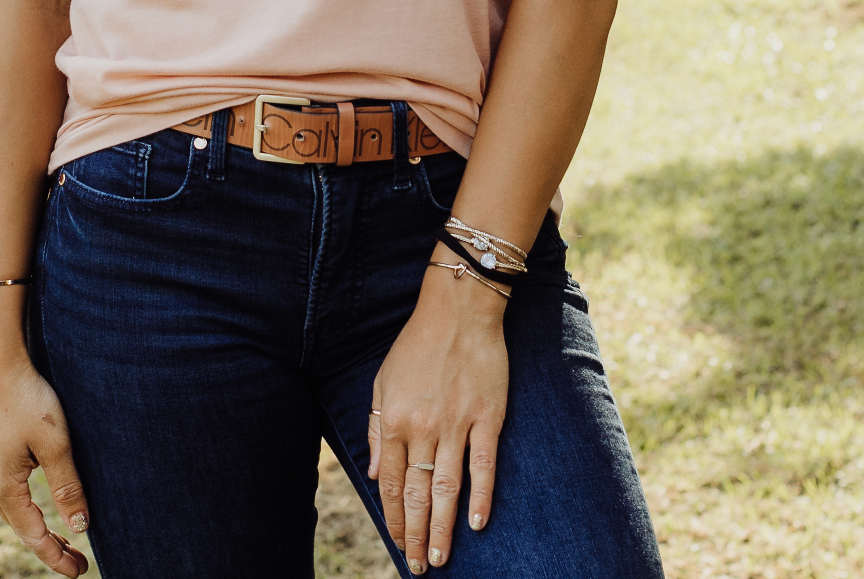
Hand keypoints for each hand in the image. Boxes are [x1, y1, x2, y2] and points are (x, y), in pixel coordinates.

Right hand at [0, 353, 90, 576]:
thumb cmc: (27, 397)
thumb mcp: (55, 443)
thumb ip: (67, 487)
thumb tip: (80, 527)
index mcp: (1, 485)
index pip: (33, 536)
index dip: (57, 557)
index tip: (80, 572)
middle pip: (21, 527)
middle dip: (49, 546)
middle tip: (79, 562)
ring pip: (14, 509)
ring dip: (38, 525)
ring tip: (66, 536)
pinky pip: (9, 490)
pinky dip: (28, 504)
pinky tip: (42, 500)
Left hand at [368, 256, 509, 570]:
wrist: (458, 311)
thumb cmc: (417, 345)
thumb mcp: (383, 381)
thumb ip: (377, 428)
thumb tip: (375, 474)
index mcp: (395, 419)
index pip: (392, 483)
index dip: (394, 518)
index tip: (397, 543)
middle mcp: (423, 427)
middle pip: (418, 494)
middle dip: (415, 535)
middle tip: (418, 567)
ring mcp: (457, 423)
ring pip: (447, 488)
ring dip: (442, 528)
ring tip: (439, 558)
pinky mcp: (487, 417)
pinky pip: (483, 465)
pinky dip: (481, 497)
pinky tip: (476, 524)